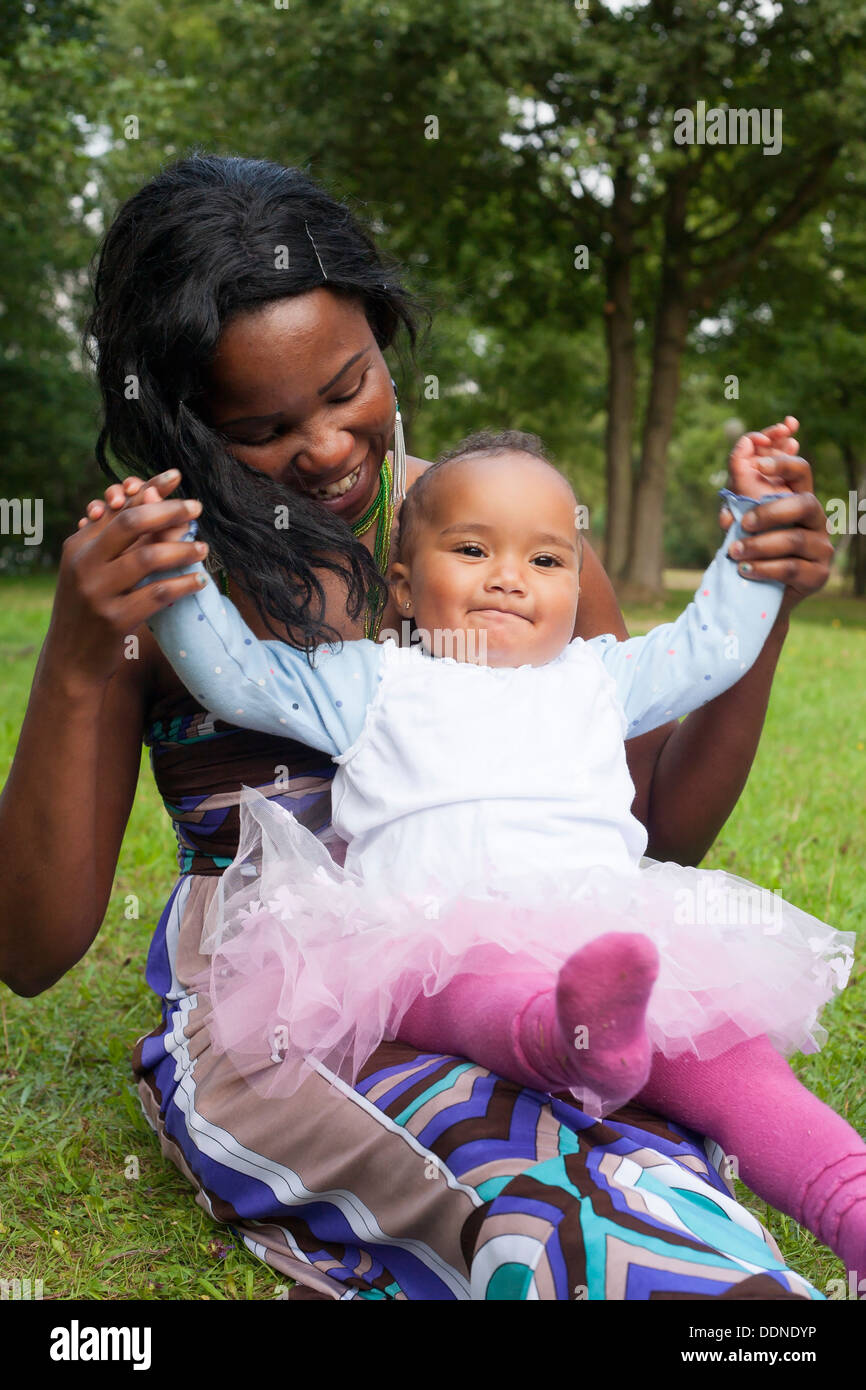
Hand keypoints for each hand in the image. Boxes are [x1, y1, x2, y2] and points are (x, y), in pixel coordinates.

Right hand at [50, 471, 207, 688]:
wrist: (70, 660)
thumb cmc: (89, 609)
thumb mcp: (92, 571)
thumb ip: (115, 540)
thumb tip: (152, 500)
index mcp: (78, 546)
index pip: (118, 508)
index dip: (149, 489)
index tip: (176, 476)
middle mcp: (83, 564)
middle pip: (131, 524)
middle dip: (168, 511)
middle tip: (196, 507)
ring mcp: (97, 592)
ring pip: (147, 557)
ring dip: (181, 548)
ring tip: (202, 546)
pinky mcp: (114, 620)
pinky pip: (157, 594)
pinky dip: (182, 585)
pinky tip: (199, 581)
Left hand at [720, 416, 832, 612]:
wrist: (762, 596)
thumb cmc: (753, 553)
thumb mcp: (743, 529)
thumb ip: (737, 512)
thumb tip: (724, 512)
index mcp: (801, 501)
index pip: (802, 473)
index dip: (783, 464)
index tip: (758, 464)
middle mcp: (817, 521)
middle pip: (804, 504)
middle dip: (770, 512)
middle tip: (742, 523)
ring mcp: (822, 548)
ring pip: (794, 540)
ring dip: (760, 545)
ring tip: (734, 552)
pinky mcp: (818, 575)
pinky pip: (792, 568)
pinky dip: (764, 568)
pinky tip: (745, 570)